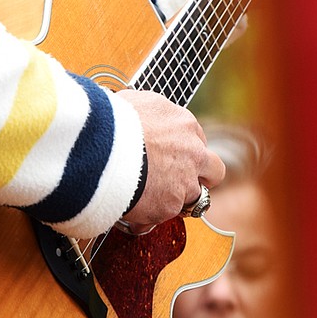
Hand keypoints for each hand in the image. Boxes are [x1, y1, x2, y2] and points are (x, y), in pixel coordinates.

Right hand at [117, 90, 225, 230]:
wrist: (102, 146)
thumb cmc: (112, 121)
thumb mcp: (135, 102)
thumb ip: (148, 112)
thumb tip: (138, 113)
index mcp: (184, 124)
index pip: (196, 140)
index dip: (183, 152)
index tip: (170, 156)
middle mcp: (192, 152)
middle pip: (214, 171)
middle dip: (201, 178)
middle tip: (178, 181)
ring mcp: (185, 180)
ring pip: (193, 196)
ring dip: (174, 198)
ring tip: (148, 197)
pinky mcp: (171, 205)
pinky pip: (165, 215)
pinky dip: (150, 214)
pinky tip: (132, 206)